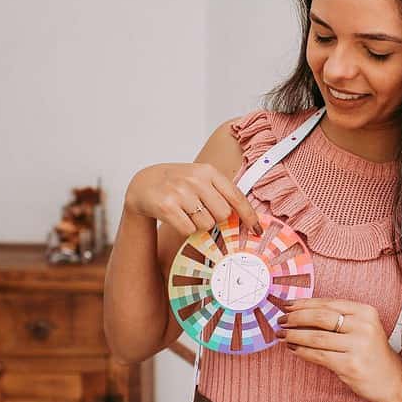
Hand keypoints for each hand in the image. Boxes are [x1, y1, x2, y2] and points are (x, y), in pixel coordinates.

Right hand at [124, 162, 261, 237]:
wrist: (143, 183)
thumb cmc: (177, 183)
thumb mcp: (200, 179)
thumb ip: (221, 193)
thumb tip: (245, 218)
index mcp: (208, 172)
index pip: (236, 196)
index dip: (249, 216)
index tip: (258, 230)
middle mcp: (195, 179)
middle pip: (223, 214)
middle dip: (216, 218)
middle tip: (202, 211)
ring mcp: (180, 192)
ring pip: (206, 224)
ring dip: (199, 224)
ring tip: (186, 212)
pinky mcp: (166, 206)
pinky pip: (188, 230)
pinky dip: (185, 229)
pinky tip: (177, 217)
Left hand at [278, 297, 401, 401]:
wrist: (391, 379)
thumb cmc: (371, 352)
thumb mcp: (361, 327)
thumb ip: (337, 318)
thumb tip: (300, 312)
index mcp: (365, 311)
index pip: (328, 303)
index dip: (304, 304)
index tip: (287, 306)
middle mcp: (363, 325)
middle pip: (321, 317)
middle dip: (296, 318)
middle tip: (281, 320)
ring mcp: (358, 346)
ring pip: (316, 337)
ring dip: (294, 335)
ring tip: (282, 335)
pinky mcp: (350, 365)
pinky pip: (319, 355)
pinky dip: (302, 351)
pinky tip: (293, 349)